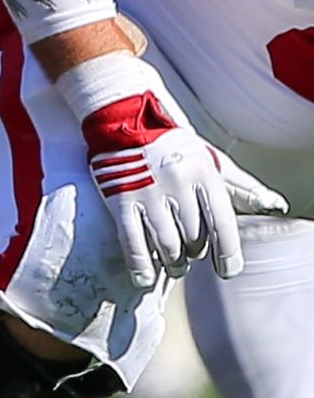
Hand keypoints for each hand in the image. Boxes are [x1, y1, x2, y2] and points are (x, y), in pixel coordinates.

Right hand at [65, 59, 286, 285]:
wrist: (124, 122)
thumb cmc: (172, 146)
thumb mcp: (210, 161)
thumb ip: (241, 186)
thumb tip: (276, 206)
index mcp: (204, 173)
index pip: (222, 222)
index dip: (227, 252)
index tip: (228, 271)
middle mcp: (178, 184)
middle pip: (193, 237)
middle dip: (194, 252)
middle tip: (190, 255)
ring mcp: (148, 193)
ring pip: (166, 244)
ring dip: (172, 262)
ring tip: (173, 265)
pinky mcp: (120, 200)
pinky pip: (133, 242)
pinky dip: (140, 264)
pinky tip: (145, 275)